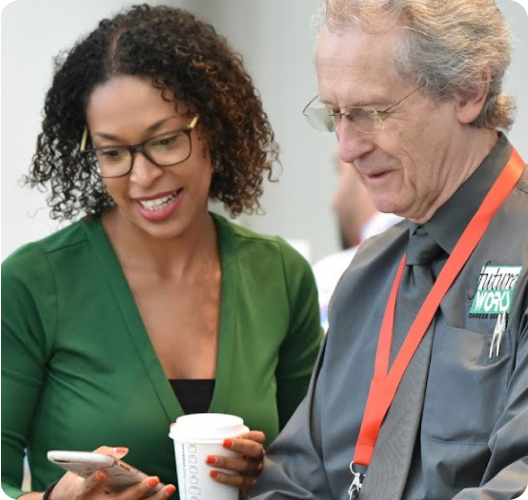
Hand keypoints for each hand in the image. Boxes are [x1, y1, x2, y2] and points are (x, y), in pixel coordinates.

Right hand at [48, 446, 176, 499]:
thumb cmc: (79, 480)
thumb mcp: (83, 465)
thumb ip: (102, 453)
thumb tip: (124, 451)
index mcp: (83, 492)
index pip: (87, 487)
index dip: (94, 481)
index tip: (102, 473)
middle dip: (138, 491)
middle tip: (154, 479)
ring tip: (169, 488)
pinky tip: (164, 495)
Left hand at [206, 430, 265, 498]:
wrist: (242, 482)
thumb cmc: (236, 459)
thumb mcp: (238, 449)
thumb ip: (229, 441)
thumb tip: (207, 430)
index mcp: (257, 446)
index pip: (259, 437)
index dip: (248, 435)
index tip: (235, 434)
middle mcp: (258, 459)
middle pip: (254, 450)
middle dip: (239, 445)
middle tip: (223, 443)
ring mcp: (254, 473)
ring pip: (244, 466)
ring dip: (226, 462)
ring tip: (210, 459)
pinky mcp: (248, 485)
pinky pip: (238, 482)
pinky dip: (225, 478)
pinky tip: (213, 474)